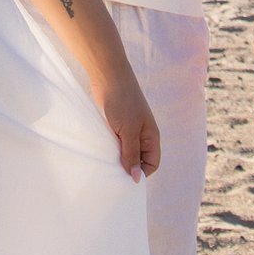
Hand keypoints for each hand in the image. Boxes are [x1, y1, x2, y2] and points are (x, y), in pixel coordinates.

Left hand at [100, 65, 160, 181]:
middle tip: (112, 174)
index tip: (125, 179)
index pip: (152, 163)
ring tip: (105, 163)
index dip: (141, 172)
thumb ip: (131, 154)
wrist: (107, 76)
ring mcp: (128, 128)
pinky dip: (109, 148)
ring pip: (126, 150)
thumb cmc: (122, 102)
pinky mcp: (116, 123)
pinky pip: (116, 142)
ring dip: (117, 158)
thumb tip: (136, 178)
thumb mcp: (128, 132)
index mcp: (151, 136)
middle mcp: (142, 134)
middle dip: (128, 167)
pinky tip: (100, 151)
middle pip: (139, 159)